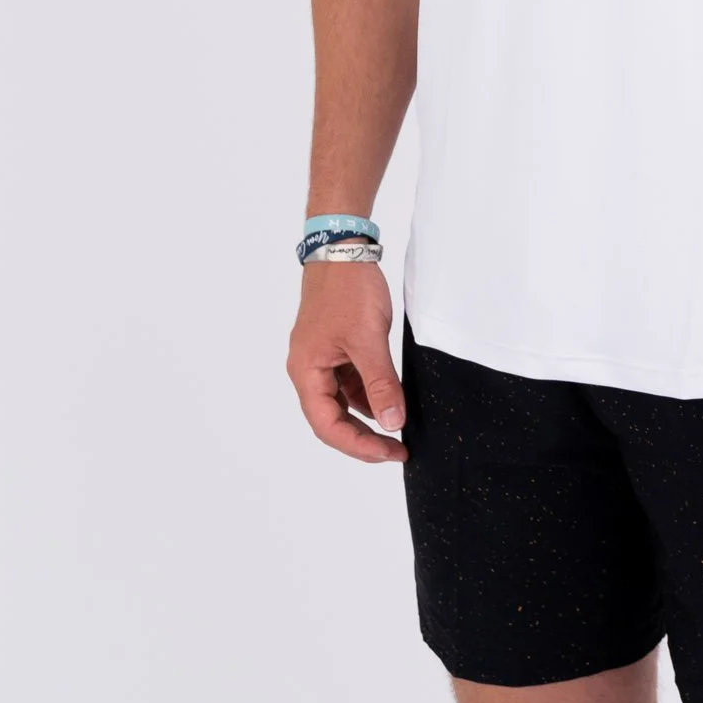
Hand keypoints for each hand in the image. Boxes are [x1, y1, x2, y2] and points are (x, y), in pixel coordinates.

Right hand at [286, 260, 406, 463]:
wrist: (343, 249)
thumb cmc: (347, 289)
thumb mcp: (368, 339)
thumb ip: (380, 383)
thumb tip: (392, 422)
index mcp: (306, 371)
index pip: (327, 425)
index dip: (358, 446)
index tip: (390, 453)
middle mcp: (308, 370)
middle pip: (331, 420)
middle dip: (363, 438)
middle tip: (396, 450)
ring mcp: (321, 360)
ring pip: (342, 403)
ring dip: (367, 419)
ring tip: (396, 430)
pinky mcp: (334, 350)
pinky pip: (349, 384)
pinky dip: (368, 396)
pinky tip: (389, 402)